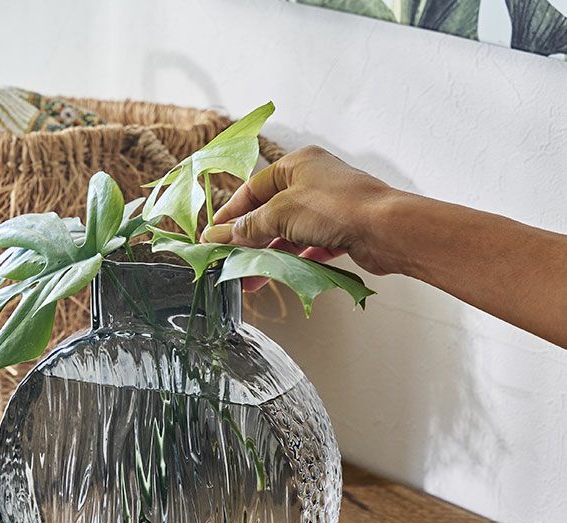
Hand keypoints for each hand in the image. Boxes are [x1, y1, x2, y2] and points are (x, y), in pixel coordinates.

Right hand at [201, 145, 394, 289]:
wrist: (387, 230)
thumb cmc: (336, 208)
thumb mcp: (280, 214)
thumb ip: (248, 227)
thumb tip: (217, 236)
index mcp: (297, 165)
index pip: (253, 189)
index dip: (231, 214)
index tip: (213, 236)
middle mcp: (313, 182)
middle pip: (270, 213)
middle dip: (249, 240)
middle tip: (230, 262)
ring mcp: (329, 207)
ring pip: (289, 233)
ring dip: (270, 255)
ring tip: (252, 278)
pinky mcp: (342, 231)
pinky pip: (309, 246)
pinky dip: (294, 260)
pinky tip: (282, 274)